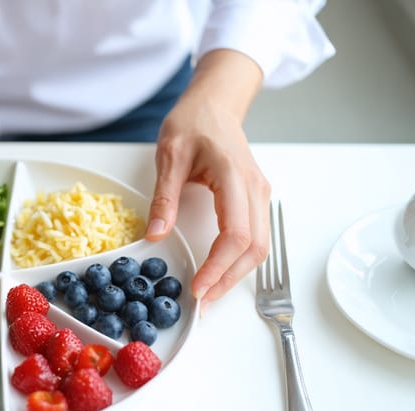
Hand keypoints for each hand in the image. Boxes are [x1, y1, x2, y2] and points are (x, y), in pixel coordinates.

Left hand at [146, 50, 269, 303]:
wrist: (216, 103)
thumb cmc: (193, 122)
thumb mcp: (169, 155)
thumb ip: (164, 196)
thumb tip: (155, 234)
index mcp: (235, 177)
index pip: (236, 234)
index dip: (219, 267)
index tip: (198, 288)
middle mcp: (255, 189)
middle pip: (254, 248)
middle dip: (228, 280)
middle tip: (201, 303)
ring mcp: (259, 195)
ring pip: (260, 247)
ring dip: (236, 275)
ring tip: (209, 295)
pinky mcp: (255, 199)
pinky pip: (255, 237)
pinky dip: (238, 261)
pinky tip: (218, 272)